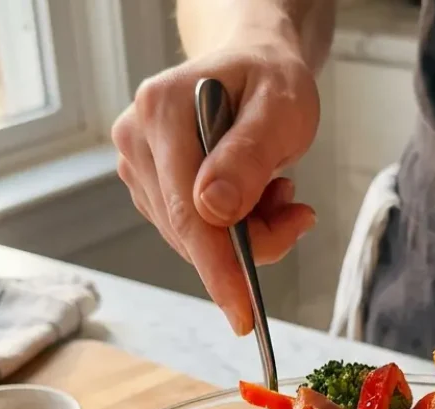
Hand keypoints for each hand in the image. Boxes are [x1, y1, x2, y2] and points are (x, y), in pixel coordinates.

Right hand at [111, 34, 318, 332]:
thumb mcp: (280, 109)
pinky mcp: (150, 188)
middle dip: (252, 243)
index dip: (219, 270)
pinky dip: (234, 231)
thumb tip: (214, 210)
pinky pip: (195, 234)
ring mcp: (138, 166)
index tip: (242, 315)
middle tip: (297, 215)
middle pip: (193, 232)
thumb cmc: (269, 82)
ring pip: (196, 240)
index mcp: (162, 112)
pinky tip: (256, 197)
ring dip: (248, 234)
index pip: (189, 213)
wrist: (253, 66)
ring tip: (278, 191)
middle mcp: (137, 140)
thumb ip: (250, 156)